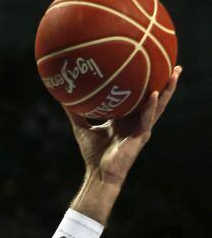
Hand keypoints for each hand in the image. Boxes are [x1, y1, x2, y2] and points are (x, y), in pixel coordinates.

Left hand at [66, 66, 181, 186]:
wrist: (98, 173)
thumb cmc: (92, 153)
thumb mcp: (81, 127)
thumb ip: (75, 112)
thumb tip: (62, 97)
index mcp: (126, 118)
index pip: (139, 97)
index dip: (146, 82)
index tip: (151, 64)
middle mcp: (137, 121)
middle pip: (155, 97)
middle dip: (165, 82)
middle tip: (174, 64)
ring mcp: (142, 128)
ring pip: (159, 106)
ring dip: (168, 90)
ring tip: (175, 73)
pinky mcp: (141, 136)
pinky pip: (148, 119)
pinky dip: (151, 106)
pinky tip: (154, 94)